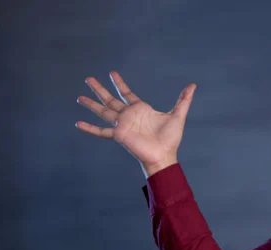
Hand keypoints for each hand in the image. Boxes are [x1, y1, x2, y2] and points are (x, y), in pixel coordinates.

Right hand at [75, 72, 195, 176]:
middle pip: (110, 99)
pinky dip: (90, 128)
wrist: (164, 155)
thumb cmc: (171, 139)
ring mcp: (122, 125)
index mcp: (140, 109)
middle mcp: (129, 116)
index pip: (127, 93)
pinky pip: (102, 131)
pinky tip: (78, 123)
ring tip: (79, 97)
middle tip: (88, 78)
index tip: (112, 73)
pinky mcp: (119, 135)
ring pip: (103, 111)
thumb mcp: (178, 115)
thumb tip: (192, 85)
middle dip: (99, 89)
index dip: (120, 83)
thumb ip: (183, 100)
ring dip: (91, 104)